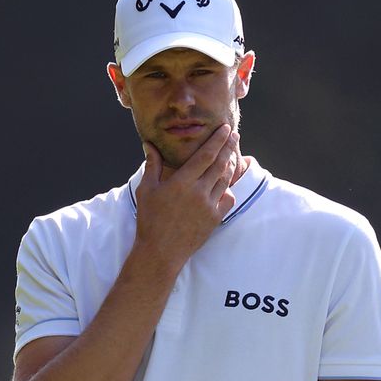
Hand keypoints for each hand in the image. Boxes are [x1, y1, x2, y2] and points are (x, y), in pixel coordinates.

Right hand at [132, 124, 238, 270]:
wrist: (161, 251)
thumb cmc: (150, 219)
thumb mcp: (146, 190)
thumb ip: (152, 165)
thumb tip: (149, 144)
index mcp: (182, 182)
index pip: (205, 155)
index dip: (217, 140)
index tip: (225, 129)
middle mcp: (199, 192)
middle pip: (220, 164)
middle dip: (228, 147)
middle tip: (234, 135)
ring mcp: (209, 206)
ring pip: (225, 180)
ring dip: (229, 166)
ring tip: (231, 154)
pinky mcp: (215, 219)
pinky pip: (227, 199)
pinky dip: (227, 190)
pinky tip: (225, 184)